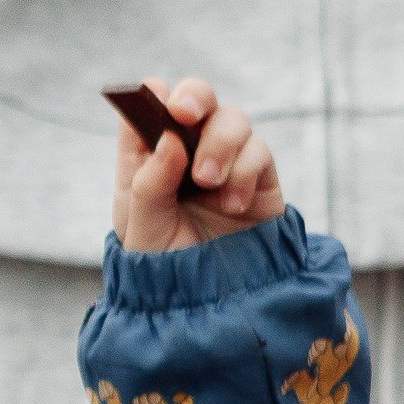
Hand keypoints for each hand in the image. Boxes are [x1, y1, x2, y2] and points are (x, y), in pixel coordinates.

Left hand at [113, 79, 284, 252]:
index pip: (148, 110)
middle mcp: (187, 154)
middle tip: (184, 113)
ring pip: (232, 119)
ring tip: (208, 181)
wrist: (212, 306)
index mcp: (148, 160)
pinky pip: (259, 150)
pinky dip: (246, 170)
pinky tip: (234, 204)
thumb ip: (149, 184)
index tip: (154, 98)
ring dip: (220, 142)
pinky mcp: (259, 179)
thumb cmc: (168, 267)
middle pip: (196, 99)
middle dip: (193, 97)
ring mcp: (226, 163)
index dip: (151, 96)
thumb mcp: (144, 230)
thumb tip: (169, 139)